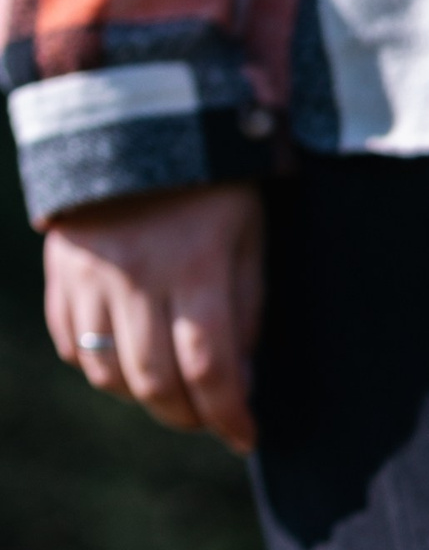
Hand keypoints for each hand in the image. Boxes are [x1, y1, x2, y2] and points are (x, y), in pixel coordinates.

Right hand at [43, 180, 265, 453]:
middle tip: (208, 417)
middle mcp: (136, 272)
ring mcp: (89, 270)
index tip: (244, 438)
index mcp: (195, 265)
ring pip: (106, 371)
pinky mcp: (60, 265)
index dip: (228, 417)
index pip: (209, 369)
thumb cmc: (211, 183)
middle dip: (187, 416)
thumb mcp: (248, 239)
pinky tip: (126, 356)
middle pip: (154, 382)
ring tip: (169, 388)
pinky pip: (69, 341)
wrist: (136, 112)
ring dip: (141, 396)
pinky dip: (97, 364)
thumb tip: (240, 387)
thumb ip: (246, 313)